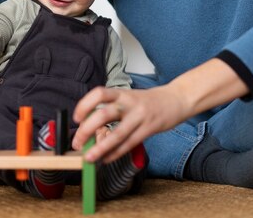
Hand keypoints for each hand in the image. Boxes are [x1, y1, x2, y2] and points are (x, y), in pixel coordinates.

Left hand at [72, 85, 189, 162]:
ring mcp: (140, 116)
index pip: (99, 93)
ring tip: (88, 157)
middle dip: (87, 130)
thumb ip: (112, 109)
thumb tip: (90, 129)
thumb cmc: (148, 101)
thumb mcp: (128, 97)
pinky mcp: (149, 129)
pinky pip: (129, 143)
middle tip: (77, 142)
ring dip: (100, 147)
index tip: (76, 117)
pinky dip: (115, 153)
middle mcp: (130, 102)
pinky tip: (106, 159)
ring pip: (117, 133)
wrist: (176, 99)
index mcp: (122, 92)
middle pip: (104, 114)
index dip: (85, 104)